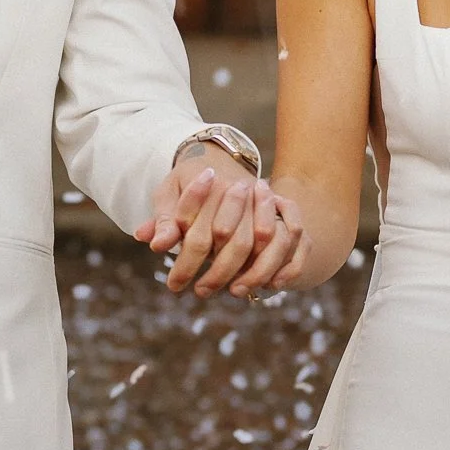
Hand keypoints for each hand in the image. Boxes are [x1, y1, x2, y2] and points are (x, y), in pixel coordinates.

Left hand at [139, 156, 302, 298]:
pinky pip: (294, 236)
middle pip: (231, 239)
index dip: (186, 264)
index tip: (174, 285)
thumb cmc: (188, 182)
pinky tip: (269, 286)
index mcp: (211, 186)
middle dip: (217, 273)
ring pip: (264, 240)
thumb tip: (154, 244)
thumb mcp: (168, 193)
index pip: (199, 235)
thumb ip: (163, 219)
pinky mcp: (284, 205)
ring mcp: (265, 197)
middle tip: (200, 293)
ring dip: (252, 272)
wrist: (217, 157)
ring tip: (234, 293)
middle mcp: (241, 189)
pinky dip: (286, 263)